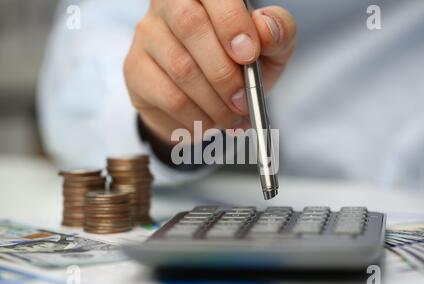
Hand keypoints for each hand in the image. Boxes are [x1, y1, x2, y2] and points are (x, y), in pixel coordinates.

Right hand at [124, 0, 296, 145]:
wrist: (206, 97)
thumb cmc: (238, 65)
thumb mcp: (268, 49)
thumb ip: (277, 33)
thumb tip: (267, 29)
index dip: (231, 23)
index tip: (248, 56)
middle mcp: (168, 4)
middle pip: (191, 26)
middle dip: (224, 72)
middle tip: (243, 101)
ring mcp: (147, 35)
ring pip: (181, 68)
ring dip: (214, 102)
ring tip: (232, 117)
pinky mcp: (135, 69)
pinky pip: (169, 97)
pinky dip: (197, 117)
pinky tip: (210, 121)